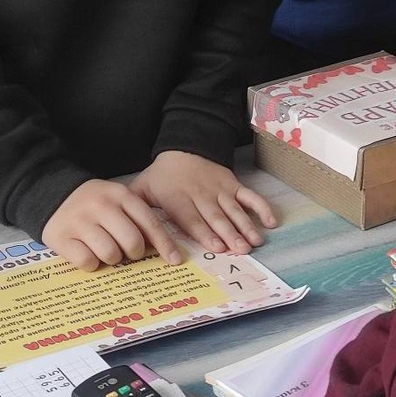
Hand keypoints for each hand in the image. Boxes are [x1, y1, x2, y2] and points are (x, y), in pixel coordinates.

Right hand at [45, 178, 179, 268]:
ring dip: (110, 258)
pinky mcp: (61, 237)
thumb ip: (138, 219)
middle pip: (132, 242)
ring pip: (110, 254)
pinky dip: (90, 263)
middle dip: (133, 253)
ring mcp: (80, 221)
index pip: (149, 223)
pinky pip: (87, 262)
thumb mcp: (117, 201)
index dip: (165, 244)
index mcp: (120, 195)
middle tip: (126, 251)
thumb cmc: (94, 204)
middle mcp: (101, 206)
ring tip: (103, 249)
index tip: (175, 260)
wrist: (52, 194)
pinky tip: (86, 252)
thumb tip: (165, 249)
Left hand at [129, 151, 274, 256]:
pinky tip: (271, 222)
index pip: (192, 218)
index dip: (204, 232)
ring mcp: (220, 190)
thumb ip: (135, 208)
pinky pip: (250, 196)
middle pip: (216, 217)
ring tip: (255, 242)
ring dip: (246, 226)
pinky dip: (261, 208)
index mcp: (178, 198)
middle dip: (229, 233)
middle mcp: (201, 195)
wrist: (184, 146)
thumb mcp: (143, 188)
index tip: (216, 246)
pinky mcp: (233, 185)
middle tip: (240, 250)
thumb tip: (124, 230)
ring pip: (234, 210)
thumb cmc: (162, 176)